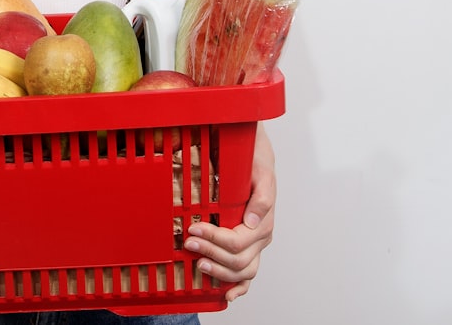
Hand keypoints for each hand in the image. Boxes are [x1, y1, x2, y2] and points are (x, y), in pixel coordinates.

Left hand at [185, 124, 275, 301]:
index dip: (213, 239)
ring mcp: (255, 246)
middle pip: (237, 260)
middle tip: (188, 244)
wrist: (256, 156)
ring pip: (241, 271)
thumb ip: (262, 197)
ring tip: (198, 264)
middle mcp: (260, 237)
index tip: (194, 228)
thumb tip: (253, 222)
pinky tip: (226, 295)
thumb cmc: (256, 164)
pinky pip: (247, 274)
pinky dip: (238, 287)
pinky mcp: (248, 248)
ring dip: (219, 272)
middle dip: (210, 253)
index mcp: (263, 222)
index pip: (237, 241)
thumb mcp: (261, 172)